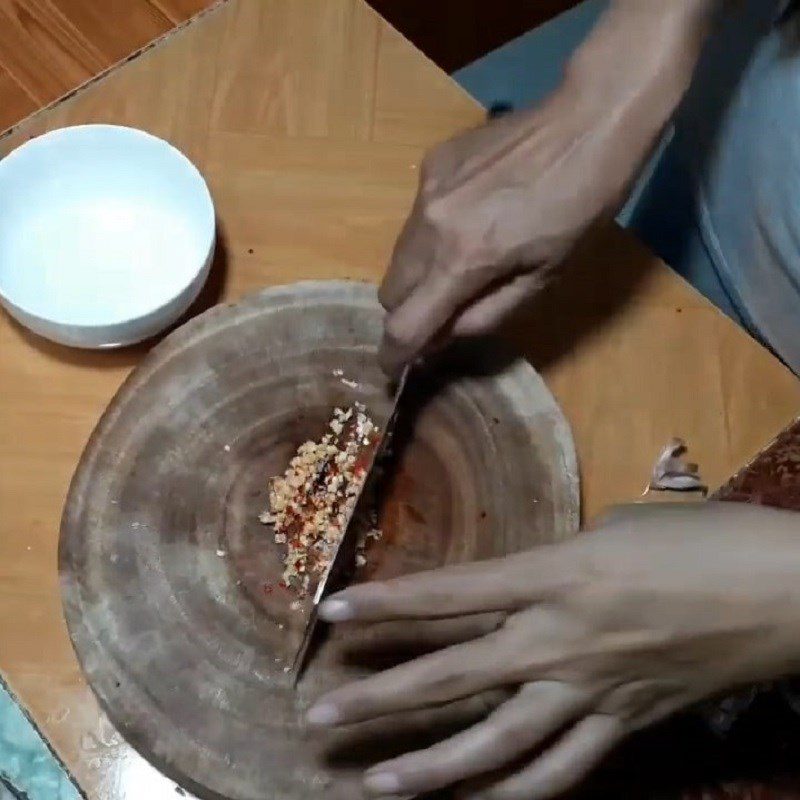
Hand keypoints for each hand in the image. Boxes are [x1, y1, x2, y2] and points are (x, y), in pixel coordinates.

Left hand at [307, 503, 799, 798]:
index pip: (450, 592)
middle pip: (455, 674)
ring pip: (499, 741)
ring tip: (380, 784)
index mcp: (557, 574)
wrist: (782, 591)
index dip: (386, 602)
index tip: (331, 614)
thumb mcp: (615, 528)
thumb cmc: (701, 539)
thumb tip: (524, 582)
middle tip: (322, 717)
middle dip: (383, 698)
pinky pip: (564, 770)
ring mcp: (591, 691)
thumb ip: (557, 561)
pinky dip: (519, 794)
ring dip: (435, 767)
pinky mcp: (625, 723)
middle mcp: (560, 638)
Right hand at [377, 0, 716, 375]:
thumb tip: (441, 337)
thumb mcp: (543, 278)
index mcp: (463, 259)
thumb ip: (485, 315)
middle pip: (390, 291)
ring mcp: (425, 189)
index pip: (404, 325)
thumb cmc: (582, 208)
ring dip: (418, 274)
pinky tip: (471, 215)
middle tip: (441, 313)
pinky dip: (432, 233)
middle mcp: (430, 225)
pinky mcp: (430, 163)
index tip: (393, 370)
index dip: (394, 355)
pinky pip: (415, 217)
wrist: (587, 120)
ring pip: (397, 254)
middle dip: (408, 312)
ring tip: (463, 259)